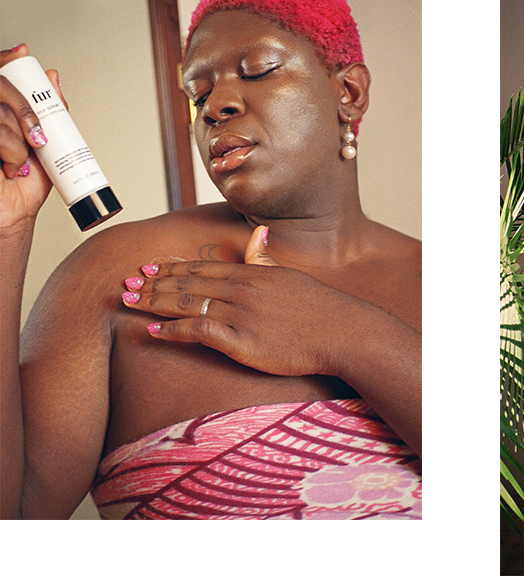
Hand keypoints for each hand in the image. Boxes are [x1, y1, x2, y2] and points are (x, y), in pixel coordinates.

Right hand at [0, 45, 52, 232]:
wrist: (9, 218)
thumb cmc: (23, 185)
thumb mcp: (46, 145)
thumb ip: (49, 112)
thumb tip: (53, 76)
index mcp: (0, 112)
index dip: (4, 58)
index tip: (22, 53)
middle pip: (0, 88)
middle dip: (25, 112)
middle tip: (38, 138)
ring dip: (16, 142)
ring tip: (19, 164)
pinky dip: (9, 151)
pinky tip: (10, 169)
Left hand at [121, 225, 355, 376]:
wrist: (342, 332)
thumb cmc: (320, 308)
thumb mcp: (291, 276)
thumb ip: (265, 258)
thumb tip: (257, 235)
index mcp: (252, 273)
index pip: (202, 267)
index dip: (171, 267)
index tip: (148, 266)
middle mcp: (241, 290)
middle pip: (187, 283)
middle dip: (153, 283)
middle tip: (126, 283)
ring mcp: (240, 315)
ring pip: (186, 304)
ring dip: (154, 302)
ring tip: (129, 301)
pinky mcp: (241, 342)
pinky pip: (198, 332)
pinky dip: (173, 330)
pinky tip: (154, 330)